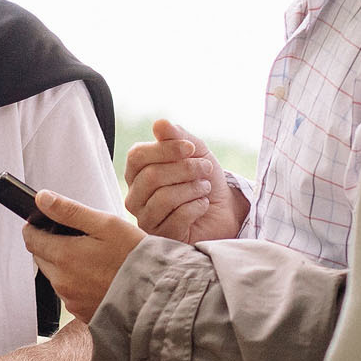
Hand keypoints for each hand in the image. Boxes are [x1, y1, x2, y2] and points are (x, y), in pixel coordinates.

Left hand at [23, 188, 147, 324]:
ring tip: (92, 258)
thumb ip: (70, 211)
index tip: (41, 222)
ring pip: (55, 276)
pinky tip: (98, 277)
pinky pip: (69, 294)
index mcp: (64, 256)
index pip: (31, 239)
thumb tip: (42, 199)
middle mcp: (62, 281)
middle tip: (76, 238)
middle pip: (41, 258)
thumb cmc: (135, 257)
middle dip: (50, 245)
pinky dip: (77, 283)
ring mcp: (71, 300)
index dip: (34, 227)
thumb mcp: (106, 224)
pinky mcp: (82, 313)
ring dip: (64, 265)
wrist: (156, 296)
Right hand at [123, 118, 245, 241]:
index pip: (137, 156)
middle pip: (152, 176)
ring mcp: (146, 218)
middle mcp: (135, 196)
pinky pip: (177, 217)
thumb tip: (159, 123)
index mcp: (137, 172)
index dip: (165, 149)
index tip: (191, 148)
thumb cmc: (204, 178)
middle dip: (185, 169)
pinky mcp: (162, 237)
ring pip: (164, 197)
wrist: (225, 209)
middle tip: (205, 169)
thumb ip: (177, 136)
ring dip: (192, 188)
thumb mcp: (195, 151)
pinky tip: (203, 205)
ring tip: (205, 188)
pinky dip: (197, 206)